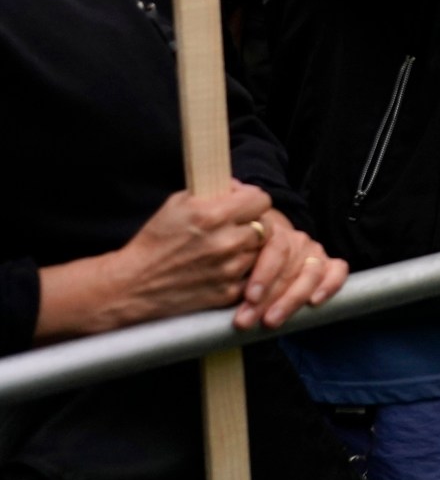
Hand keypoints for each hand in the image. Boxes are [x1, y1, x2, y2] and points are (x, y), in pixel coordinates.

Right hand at [36, 181, 272, 340]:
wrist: (132, 284)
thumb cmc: (154, 241)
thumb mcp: (177, 204)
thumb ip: (211, 192)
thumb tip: (237, 187)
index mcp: (213, 216)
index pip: (261, 200)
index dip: (252, 200)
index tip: (242, 203)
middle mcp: (226, 242)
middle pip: (266, 225)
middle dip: (255, 222)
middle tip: (239, 225)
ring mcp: (230, 269)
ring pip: (261, 250)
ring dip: (250, 246)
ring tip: (229, 246)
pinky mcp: (228, 292)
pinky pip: (252, 274)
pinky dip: (243, 269)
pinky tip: (225, 266)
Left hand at [232, 209, 348, 330]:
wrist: (264, 255)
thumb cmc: (242, 261)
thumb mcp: (230, 255)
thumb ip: (226, 260)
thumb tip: (216, 267)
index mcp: (273, 232)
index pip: (274, 248)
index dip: (263, 274)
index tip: (248, 298)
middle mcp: (296, 240)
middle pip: (289, 266)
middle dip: (268, 298)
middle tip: (247, 320)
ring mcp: (314, 252)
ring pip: (311, 272)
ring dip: (291, 299)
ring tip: (271, 321)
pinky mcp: (329, 265)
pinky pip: (337, 271)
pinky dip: (330, 284)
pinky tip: (315, 302)